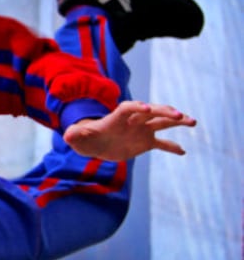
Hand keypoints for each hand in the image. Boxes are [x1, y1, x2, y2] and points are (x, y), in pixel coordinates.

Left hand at [63, 100, 195, 161]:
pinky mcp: (145, 142)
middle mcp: (132, 121)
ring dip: (177, 121)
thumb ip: (75, 134)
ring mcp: (141, 130)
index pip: (128, 108)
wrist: (94, 144)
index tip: (147, 108)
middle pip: (151, 112)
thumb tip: (67, 136)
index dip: (137, 107)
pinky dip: (171, 147)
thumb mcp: (77, 136)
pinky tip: (183, 152)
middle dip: (164, 112)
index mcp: (116, 117)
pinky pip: (161, 144)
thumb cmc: (84, 137)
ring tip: (192, 122)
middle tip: (179, 115)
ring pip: (162, 123)